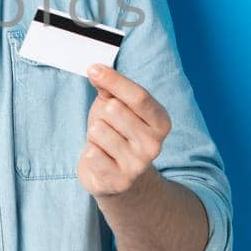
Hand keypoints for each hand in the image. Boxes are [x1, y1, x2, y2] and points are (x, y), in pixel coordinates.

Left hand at [77, 63, 170, 198]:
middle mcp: (154, 145)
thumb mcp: (116, 107)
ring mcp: (138, 165)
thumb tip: (96, 71)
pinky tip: (101, 159)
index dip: (114, 80)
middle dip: (101, 114)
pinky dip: (90, 153)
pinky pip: (91, 153)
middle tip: (108, 127)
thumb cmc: (117, 136)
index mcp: (161, 122)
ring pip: (98, 130)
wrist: (119, 179)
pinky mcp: (119, 181)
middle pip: (114, 110)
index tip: (93, 69)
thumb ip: (108, 88)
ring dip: (94, 135)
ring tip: (104, 145)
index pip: (139, 96)